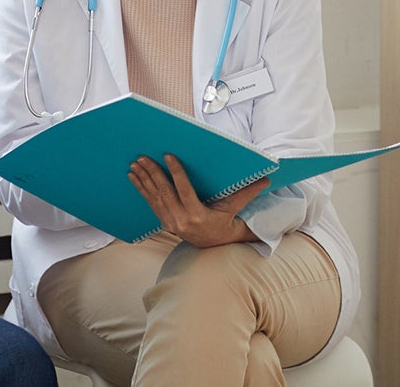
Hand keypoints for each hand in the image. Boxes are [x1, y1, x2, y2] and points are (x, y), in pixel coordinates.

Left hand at [129, 154, 266, 247]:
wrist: (213, 245)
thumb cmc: (224, 222)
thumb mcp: (234, 209)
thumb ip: (247, 193)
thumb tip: (266, 179)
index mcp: (197, 215)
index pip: (184, 191)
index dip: (176, 173)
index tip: (168, 156)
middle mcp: (181, 220)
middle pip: (164, 193)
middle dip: (152, 173)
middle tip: (142, 156)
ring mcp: (170, 223)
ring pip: (154, 198)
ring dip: (143, 179)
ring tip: (135, 163)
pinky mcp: (164, 222)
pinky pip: (151, 203)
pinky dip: (141, 189)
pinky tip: (133, 177)